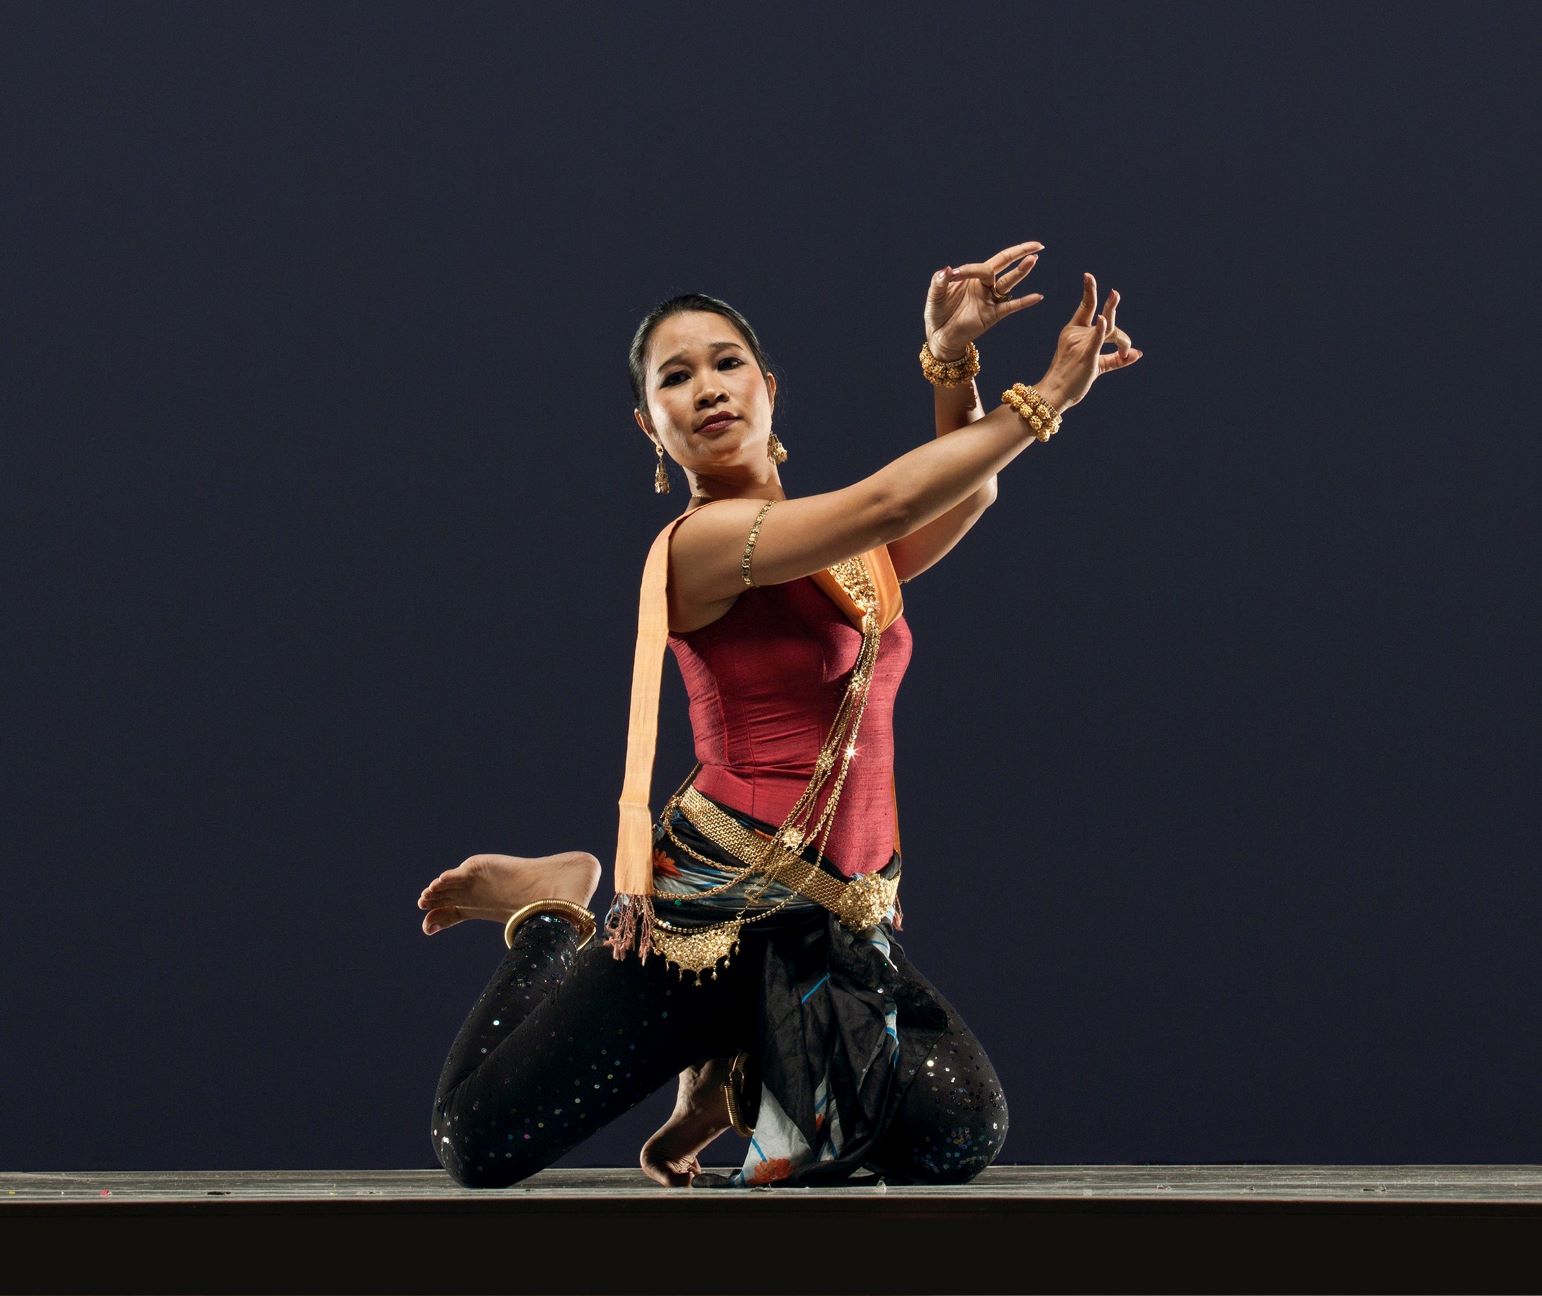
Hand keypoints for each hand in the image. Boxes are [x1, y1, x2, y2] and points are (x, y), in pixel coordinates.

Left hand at [924, 240, 1045, 360]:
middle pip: (1004, 264)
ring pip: (1008, 282)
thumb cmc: (938, 313)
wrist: (939, 336)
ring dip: (1020, 272)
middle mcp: (983, 285)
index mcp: (971, 276)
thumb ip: (939, 282)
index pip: (980, 266)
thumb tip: (947, 270)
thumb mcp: (935, 296)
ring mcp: (989, 299)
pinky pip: (1011, 307)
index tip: (953, 276)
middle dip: (1019, 253)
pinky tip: (1037, 296)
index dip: (969, 269)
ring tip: (1033, 259)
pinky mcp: (992, 315)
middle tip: (1036, 245)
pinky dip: (1024, 302)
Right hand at [1036, 272, 1141, 411]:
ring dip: (1122, 341)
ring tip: (1126, 350)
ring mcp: (1080, 343)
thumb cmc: (1072, 381)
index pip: (1085, 308)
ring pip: (1110, 331)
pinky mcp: (1086, 355)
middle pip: (1103, 318)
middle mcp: (1076, 334)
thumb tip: (1138, 353)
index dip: (1089, 291)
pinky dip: (1100, 328)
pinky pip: (1096, 338)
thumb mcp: (1096, 366)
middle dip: (1111, 307)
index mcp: (1073, 332)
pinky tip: (1103, 319)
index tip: (1088, 276)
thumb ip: (1116, 359)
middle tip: (1115, 293)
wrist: (1055, 393)